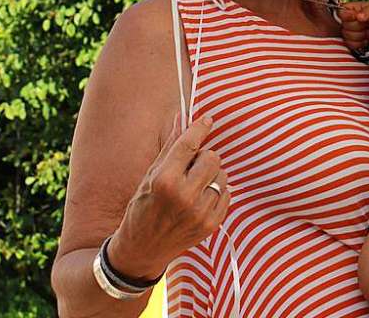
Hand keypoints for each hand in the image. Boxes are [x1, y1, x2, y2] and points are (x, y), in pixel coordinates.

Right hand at [107, 115, 229, 280]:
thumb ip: (170, 146)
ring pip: (221, 174)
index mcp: (164, 181)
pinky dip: (216, 191)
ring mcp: (200, 213)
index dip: (200, 128)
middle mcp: (184, 196)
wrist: (142, 250)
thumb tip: (181, 117)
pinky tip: (200, 198)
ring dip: (211, 175)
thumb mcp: (150, 175)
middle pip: (212, 157)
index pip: (189, 144)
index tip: (207, 120)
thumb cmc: (143, 208)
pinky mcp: (211, 224)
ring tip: (194, 185)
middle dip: (203, 157)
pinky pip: (226, 193)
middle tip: (191, 166)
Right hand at [339, 1, 368, 51]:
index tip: (357, 17)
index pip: (341, 11)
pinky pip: (350, 45)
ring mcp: (352, 32)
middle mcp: (352, 20)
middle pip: (343, 25)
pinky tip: (367, 40)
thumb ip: (367, 11)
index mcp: (355, 9)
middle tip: (368, 25)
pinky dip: (360, 43)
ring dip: (360, 35)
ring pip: (346, 35)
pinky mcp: (354, 43)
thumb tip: (358, 16)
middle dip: (357, 26)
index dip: (347, 15)